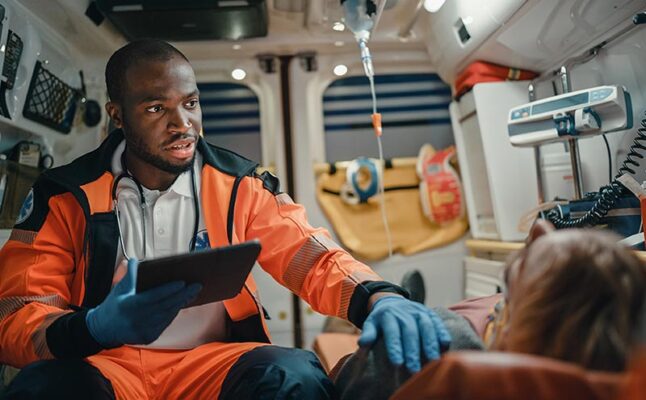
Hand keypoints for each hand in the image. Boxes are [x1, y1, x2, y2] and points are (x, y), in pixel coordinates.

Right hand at [86, 258, 201, 347]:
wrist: (102, 330)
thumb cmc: (113, 305)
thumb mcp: (119, 289)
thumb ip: (129, 275)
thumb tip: (134, 259)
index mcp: (129, 306)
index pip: (154, 297)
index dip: (169, 290)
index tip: (182, 282)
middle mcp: (137, 320)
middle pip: (165, 306)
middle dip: (183, 295)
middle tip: (197, 285)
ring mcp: (143, 331)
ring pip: (167, 315)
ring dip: (181, 304)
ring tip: (193, 292)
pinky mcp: (148, 338)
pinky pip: (165, 324)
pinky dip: (173, 313)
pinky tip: (182, 303)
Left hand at [358, 296, 450, 372]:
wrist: (392, 301)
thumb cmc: (381, 319)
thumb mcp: (371, 323)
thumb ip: (368, 333)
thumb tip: (362, 344)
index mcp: (388, 315)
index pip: (392, 332)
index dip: (395, 347)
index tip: (397, 363)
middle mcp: (405, 312)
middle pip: (410, 331)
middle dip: (413, 350)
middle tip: (414, 369)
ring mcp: (418, 311)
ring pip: (426, 326)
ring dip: (430, 343)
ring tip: (432, 360)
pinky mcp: (429, 313)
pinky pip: (437, 322)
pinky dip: (442, 334)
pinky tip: (445, 347)